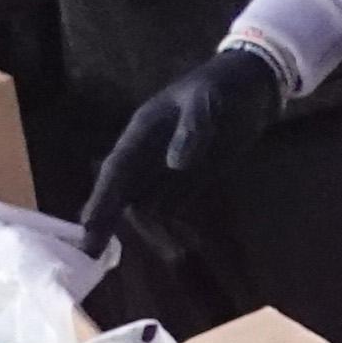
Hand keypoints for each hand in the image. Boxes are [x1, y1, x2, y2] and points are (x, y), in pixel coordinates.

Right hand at [79, 43, 288, 247]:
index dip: (101, 197)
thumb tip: (175, 163)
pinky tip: (175, 246)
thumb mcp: (207, 101)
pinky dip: (172, 225)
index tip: (87, 225)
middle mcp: (150, 154)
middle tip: (94, 252)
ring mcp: (169, 168)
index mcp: (143, 131)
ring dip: (147, 229)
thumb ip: (193, 129)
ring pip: (147, 202)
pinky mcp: (193, 179)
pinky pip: (174, 204)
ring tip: (159, 256)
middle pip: (124, 191)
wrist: (254, 87)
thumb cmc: (224, 86)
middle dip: (109, 219)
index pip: (116, 169)